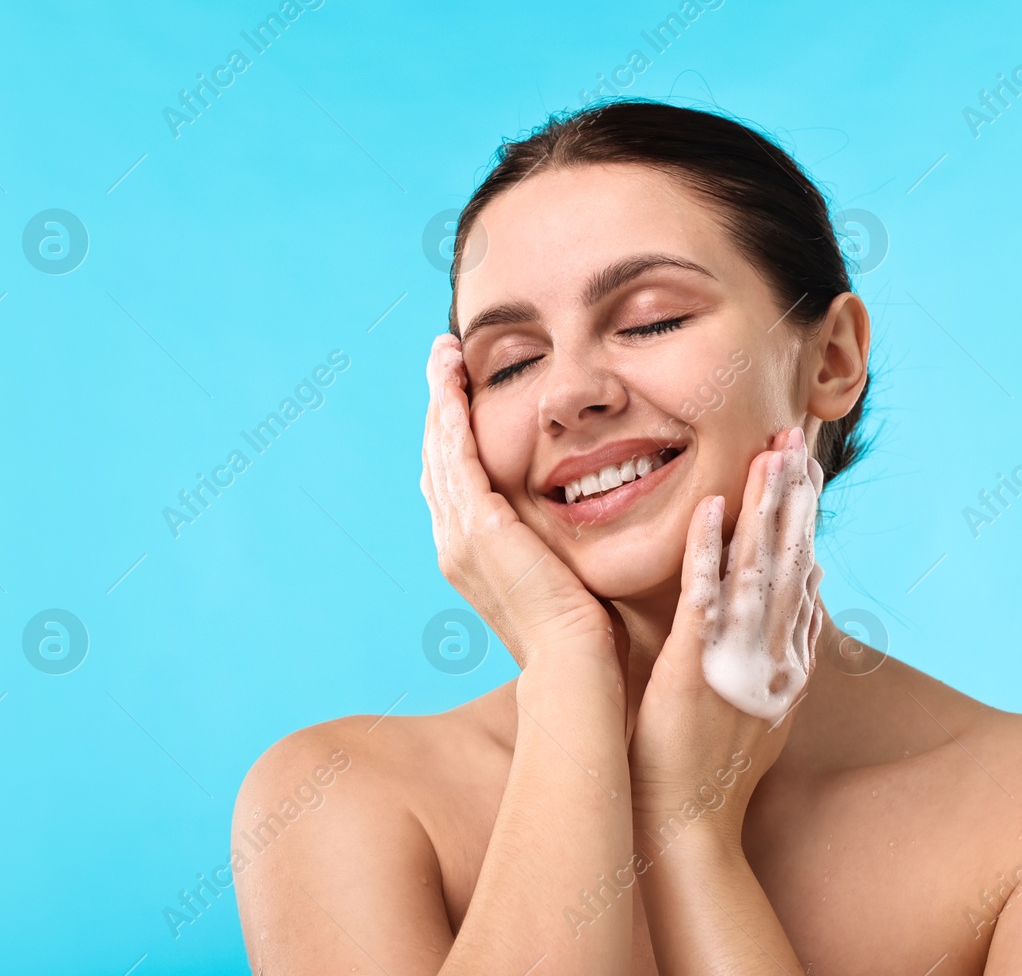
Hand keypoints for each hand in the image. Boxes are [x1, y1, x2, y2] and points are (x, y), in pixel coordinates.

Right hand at [420, 334, 614, 668]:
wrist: (575, 666)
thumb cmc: (585, 635)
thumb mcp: (562, 576)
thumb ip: (557, 546)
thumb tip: (577, 524)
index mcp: (472, 556)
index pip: (454, 482)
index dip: (452, 435)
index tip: (460, 396)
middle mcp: (454, 544)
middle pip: (436, 460)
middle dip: (437, 406)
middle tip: (443, 360)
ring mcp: (460, 536)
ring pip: (439, 451)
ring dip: (439, 399)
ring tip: (444, 356)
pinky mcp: (479, 527)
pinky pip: (456, 457)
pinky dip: (450, 416)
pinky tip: (454, 382)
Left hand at [628, 426, 824, 842]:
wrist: (689, 828)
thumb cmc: (711, 768)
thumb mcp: (765, 699)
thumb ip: (788, 644)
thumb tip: (810, 589)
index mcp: (784, 657)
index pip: (799, 573)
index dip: (805, 517)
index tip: (809, 466)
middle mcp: (773, 651)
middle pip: (790, 558)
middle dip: (795, 495)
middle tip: (797, 436)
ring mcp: (738, 658)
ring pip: (758, 568)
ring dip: (765, 508)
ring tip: (773, 451)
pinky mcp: (697, 668)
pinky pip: (705, 600)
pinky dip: (711, 551)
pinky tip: (712, 507)